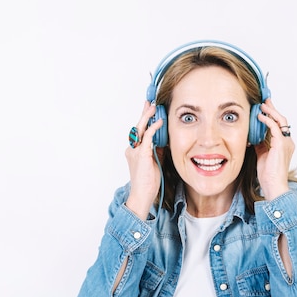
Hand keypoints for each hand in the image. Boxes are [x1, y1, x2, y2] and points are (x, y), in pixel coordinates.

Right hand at [125, 101, 163, 219]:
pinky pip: (147, 138)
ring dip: (147, 117)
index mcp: (135, 151)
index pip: (140, 131)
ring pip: (140, 129)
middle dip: (144, 113)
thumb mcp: (155, 162)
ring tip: (153, 107)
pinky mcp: (141, 155)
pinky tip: (159, 122)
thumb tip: (164, 140)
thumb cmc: (148, 182)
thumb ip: (157, 150)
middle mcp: (132, 149)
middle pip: (138, 127)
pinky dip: (153, 129)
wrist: (143, 195)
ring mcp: (135, 152)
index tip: (149, 109)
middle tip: (149, 102)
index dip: (144, 119)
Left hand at [254, 98, 294, 200]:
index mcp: (284, 144)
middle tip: (265, 101)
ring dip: (271, 112)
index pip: (279, 126)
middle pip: (282, 120)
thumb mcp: (262, 155)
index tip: (265, 108)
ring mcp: (286, 142)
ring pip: (280, 121)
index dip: (272, 116)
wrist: (273, 185)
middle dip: (273, 109)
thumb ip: (260, 144)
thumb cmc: (268, 174)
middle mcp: (287, 142)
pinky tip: (260, 117)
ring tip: (262, 105)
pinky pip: (275, 128)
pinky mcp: (281, 144)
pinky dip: (267, 120)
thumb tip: (254, 137)